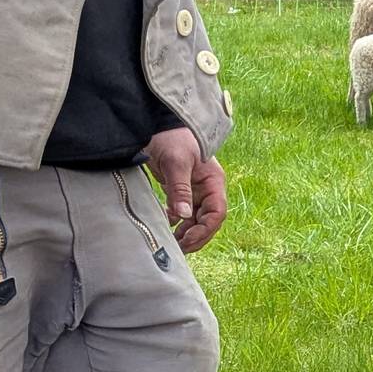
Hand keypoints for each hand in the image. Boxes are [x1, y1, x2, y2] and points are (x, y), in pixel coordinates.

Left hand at [145, 127, 228, 252]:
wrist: (156, 123)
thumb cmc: (171, 137)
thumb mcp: (176, 163)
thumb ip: (180, 189)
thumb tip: (183, 216)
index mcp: (214, 181)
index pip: (217, 213)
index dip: (205, 230)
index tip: (187, 240)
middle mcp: (208, 187)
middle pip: (208, 220)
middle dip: (196, 236)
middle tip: (179, 248)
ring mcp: (195, 189)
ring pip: (196, 218)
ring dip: (186, 232)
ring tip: (173, 242)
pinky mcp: (181, 188)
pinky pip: (184, 212)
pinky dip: (177, 221)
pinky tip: (166, 225)